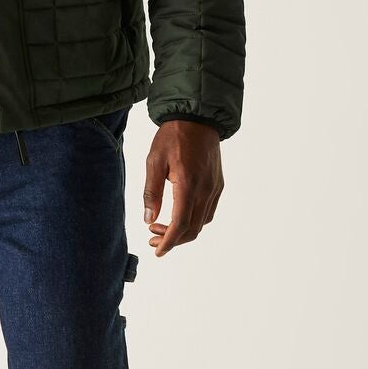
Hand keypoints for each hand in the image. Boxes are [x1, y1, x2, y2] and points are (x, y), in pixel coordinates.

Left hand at [142, 120, 223, 256]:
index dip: (169, 241)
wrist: (198, 118)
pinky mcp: (218, 184)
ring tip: (161, 227)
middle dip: (173, 239)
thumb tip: (149, 219)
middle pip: (193, 228)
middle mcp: (205, 189)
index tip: (157, 250)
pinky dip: (194, 220)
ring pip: (202, 222)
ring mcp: (215, 188)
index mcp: (188, 184)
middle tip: (153, 238)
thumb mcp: (154, 162)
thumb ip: (152, 192)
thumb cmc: (172, 137)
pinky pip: (208, 211)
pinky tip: (179, 215)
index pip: (180, 224)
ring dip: (183, 231)